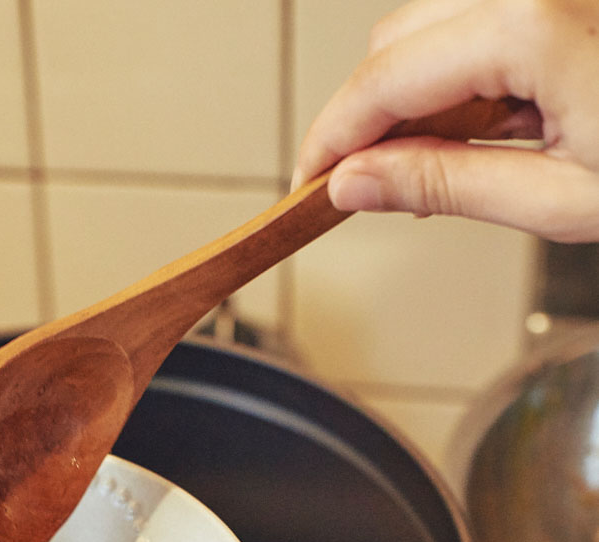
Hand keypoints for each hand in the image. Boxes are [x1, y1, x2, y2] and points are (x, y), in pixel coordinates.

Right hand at [292, 0, 598, 241]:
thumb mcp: (561, 197)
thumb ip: (448, 184)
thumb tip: (354, 183)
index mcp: (531, 24)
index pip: (380, 82)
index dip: (329, 141)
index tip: (307, 185)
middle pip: (395, 39)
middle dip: (372, 115)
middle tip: (379, 186)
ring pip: (434, 22)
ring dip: (424, 91)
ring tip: (466, 156)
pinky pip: (486, 16)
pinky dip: (471, 67)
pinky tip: (504, 117)